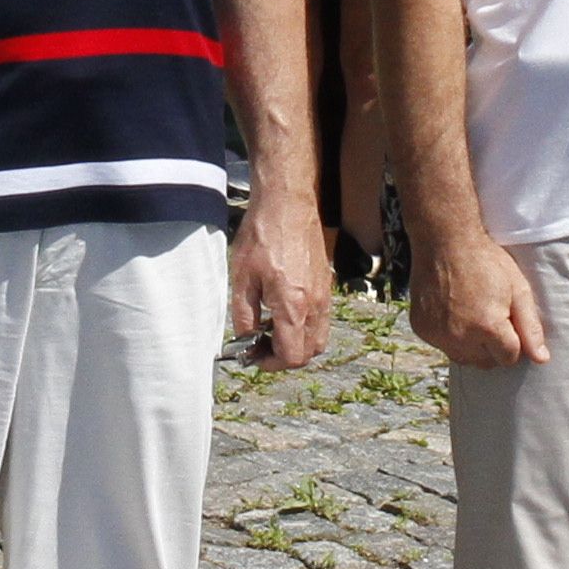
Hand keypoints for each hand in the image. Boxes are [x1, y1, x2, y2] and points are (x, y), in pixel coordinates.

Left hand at [232, 202, 332, 371]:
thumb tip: (246, 339)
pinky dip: (305, 328)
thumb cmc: (262, 236)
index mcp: (293, 306)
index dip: (270, 364)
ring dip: (296, 344)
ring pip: (318, 339)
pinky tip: (283, 312)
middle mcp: (315, 305)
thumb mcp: (242, 279)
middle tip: (260, 346)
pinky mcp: (326, 285)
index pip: (291, 356)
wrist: (287, 204)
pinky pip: (321, 320)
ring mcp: (324, 295)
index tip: (253, 356)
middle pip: (308, 353)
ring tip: (271, 330)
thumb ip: (244, 316)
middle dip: (283, 357)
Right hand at [408, 226, 548, 369]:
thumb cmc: (485, 260)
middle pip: (486, 362)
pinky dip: (449, 336)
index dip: (512, 339)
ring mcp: (438, 335)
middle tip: (489, 315)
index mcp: (489, 327)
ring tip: (471, 314)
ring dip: (471, 345)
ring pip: (463, 358)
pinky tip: (452, 311)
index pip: (509, 358)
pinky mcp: (421, 329)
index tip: (507, 320)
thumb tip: (541, 359)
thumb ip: (530, 327)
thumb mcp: (518, 288)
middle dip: (492, 346)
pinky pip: (442, 345)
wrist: (443, 240)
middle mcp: (461, 337)